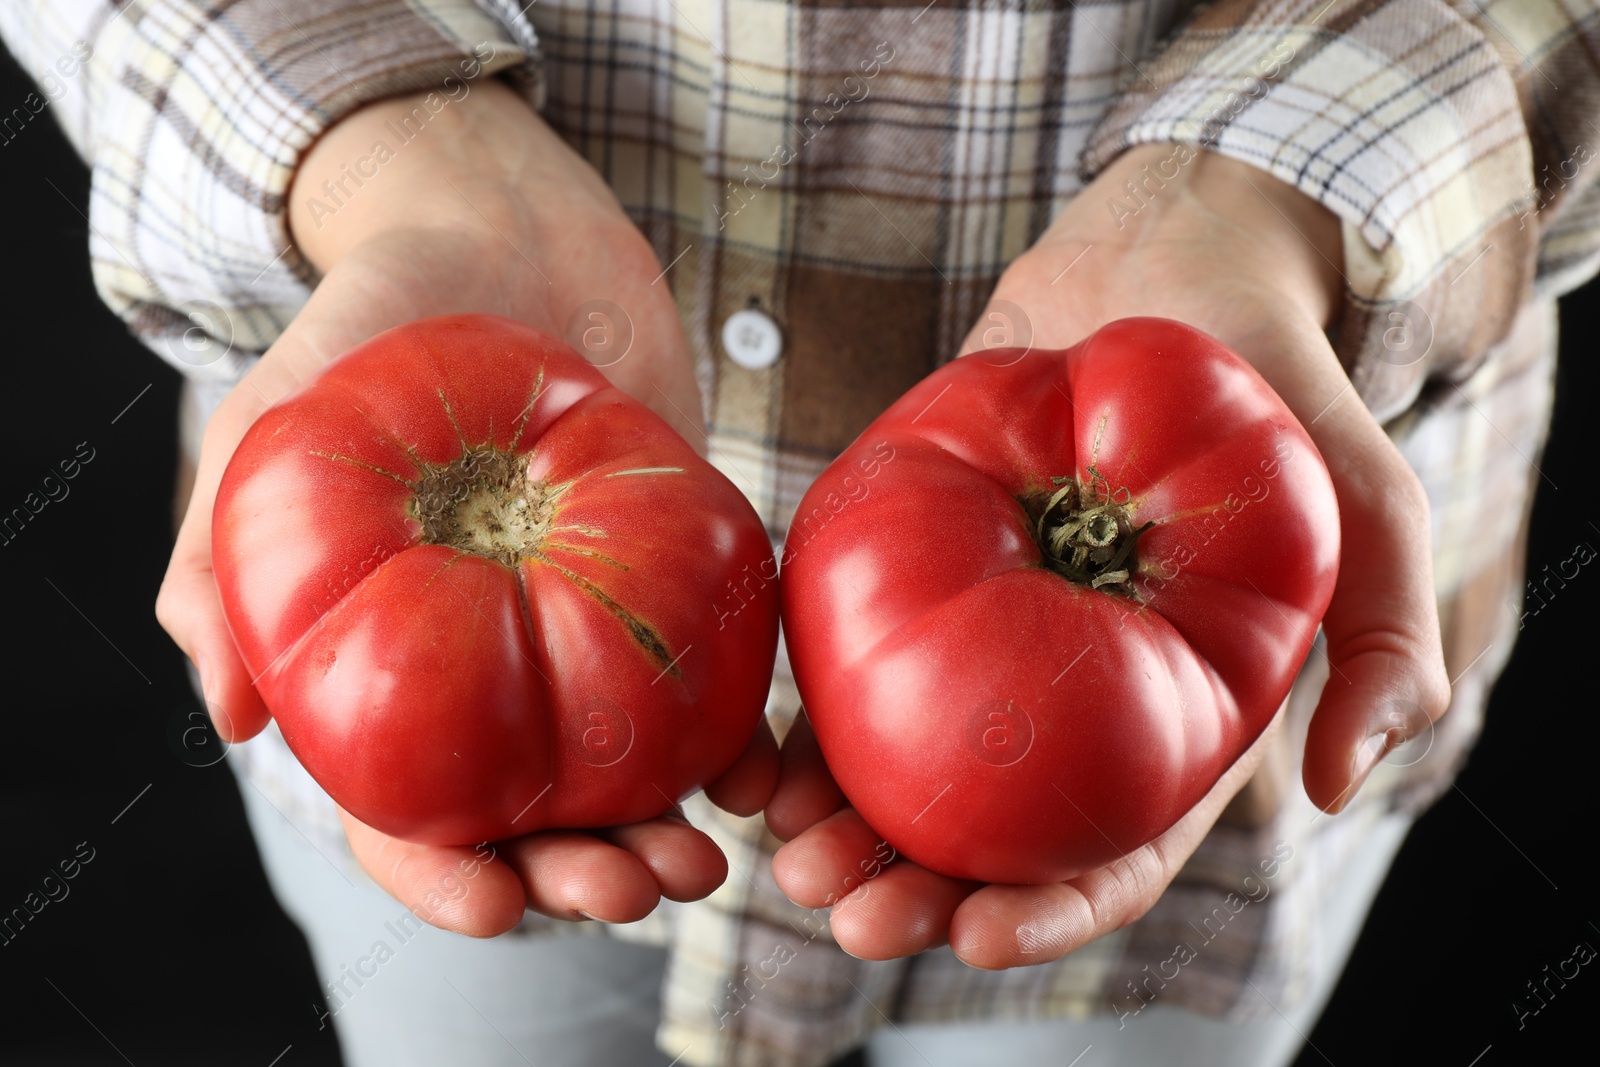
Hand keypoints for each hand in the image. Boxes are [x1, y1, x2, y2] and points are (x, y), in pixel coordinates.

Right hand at [155, 79, 776, 934]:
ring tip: (703, 862)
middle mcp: (492, 663)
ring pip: (625, 770)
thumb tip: (234, 716)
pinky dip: (736, 734)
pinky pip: (708, 674)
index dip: (436, 872)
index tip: (490, 907)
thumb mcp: (275, 422)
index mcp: (388, 662)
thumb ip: (228, 553)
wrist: (505, 229)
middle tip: (633, 890)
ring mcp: (586, 623)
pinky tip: (761, 769)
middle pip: (530, 814)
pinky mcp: (671, 571)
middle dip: (575, 872)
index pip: (401, 805)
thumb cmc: (372, 322)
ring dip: (661, 828)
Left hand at [767, 144, 1450, 966]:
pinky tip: (762, 761)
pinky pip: (854, 655)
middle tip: (846, 916)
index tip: (976, 937)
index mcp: (1171, 717)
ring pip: (909, 764)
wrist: (1167, 258)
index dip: (1054, 909)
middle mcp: (1072, 695)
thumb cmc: (1277, 382)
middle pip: (993, 833)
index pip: (1118, 849)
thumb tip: (1341, 785)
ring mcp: (988, 632)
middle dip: (918, 892)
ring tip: (790, 855)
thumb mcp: (1365, 503)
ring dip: (847, 827)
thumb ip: (1383, 635)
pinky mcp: (917, 562)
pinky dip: (809, 719)